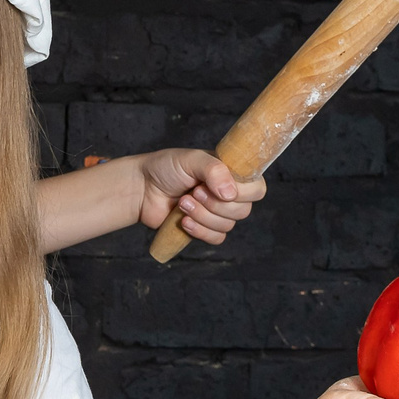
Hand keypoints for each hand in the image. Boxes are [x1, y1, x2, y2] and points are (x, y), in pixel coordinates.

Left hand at [138, 149, 264, 244]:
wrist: (141, 188)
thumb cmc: (166, 168)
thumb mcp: (191, 159)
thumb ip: (214, 170)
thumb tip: (231, 193)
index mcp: (231, 174)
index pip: (257, 189)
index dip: (242, 192)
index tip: (215, 186)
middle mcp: (227, 195)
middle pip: (243, 211)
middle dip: (215, 204)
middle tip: (193, 192)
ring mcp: (216, 213)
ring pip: (227, 226)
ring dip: (202, 215)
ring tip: (182, 203)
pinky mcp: (203, 229)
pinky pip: (216, 239)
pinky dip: (199, 231)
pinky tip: (183, 221)